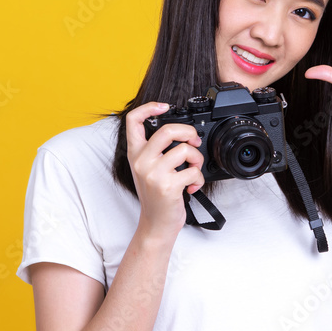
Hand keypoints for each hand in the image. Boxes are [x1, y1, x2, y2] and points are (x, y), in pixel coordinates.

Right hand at [125, 102, 205, 238]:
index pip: (132, 121)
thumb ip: (157, 151)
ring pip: (185, 150)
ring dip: (197, 159)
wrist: (156, 224)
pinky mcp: (167, 186)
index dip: (149, 107)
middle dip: (188, 132)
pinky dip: (199, 179)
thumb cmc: (157, 196)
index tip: (164, 106)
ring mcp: (153, 173)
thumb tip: (182, 132)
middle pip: (168, 130)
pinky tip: (192, 186)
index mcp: (135, 154)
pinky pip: (193, 171)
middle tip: (194, 141)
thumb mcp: (149, 169)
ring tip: (193, 170)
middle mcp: (141, 161)